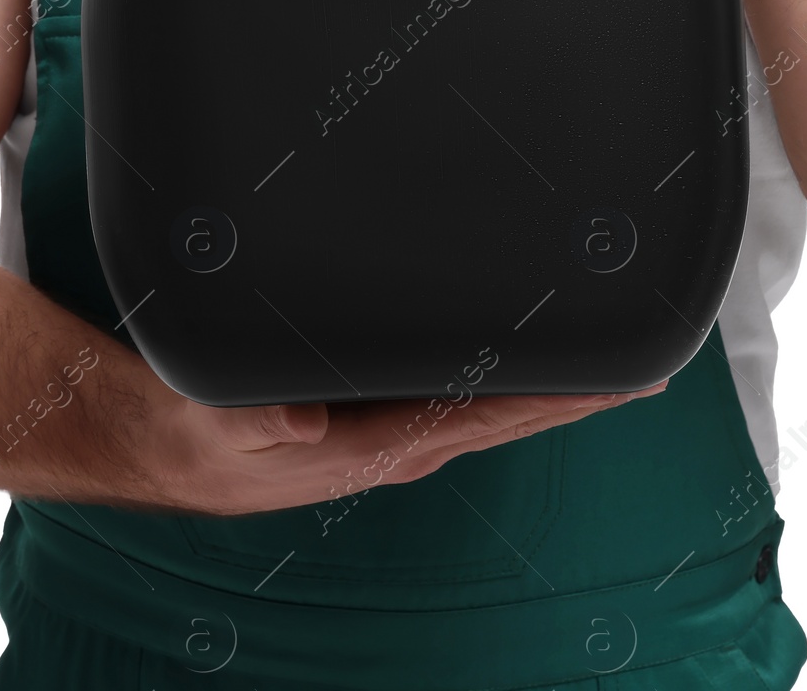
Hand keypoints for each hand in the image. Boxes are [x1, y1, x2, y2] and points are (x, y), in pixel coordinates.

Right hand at [144, 370, 667, 515]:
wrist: (154, 446)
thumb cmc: (190, 435)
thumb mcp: (210, 423)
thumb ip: (258, 421)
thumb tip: (303, 424)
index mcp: (375, 444)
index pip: (488, 417)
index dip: (558, 398)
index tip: (620, 380)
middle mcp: (398, 441)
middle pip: (514, 414)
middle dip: (582, 393)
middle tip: (652, 364)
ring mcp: (391, 432)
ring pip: (494, 406)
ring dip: (554, 386)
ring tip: (611, 360)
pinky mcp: (374, 416)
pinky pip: (461, 394)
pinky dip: (507, 379)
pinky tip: (525, 360)